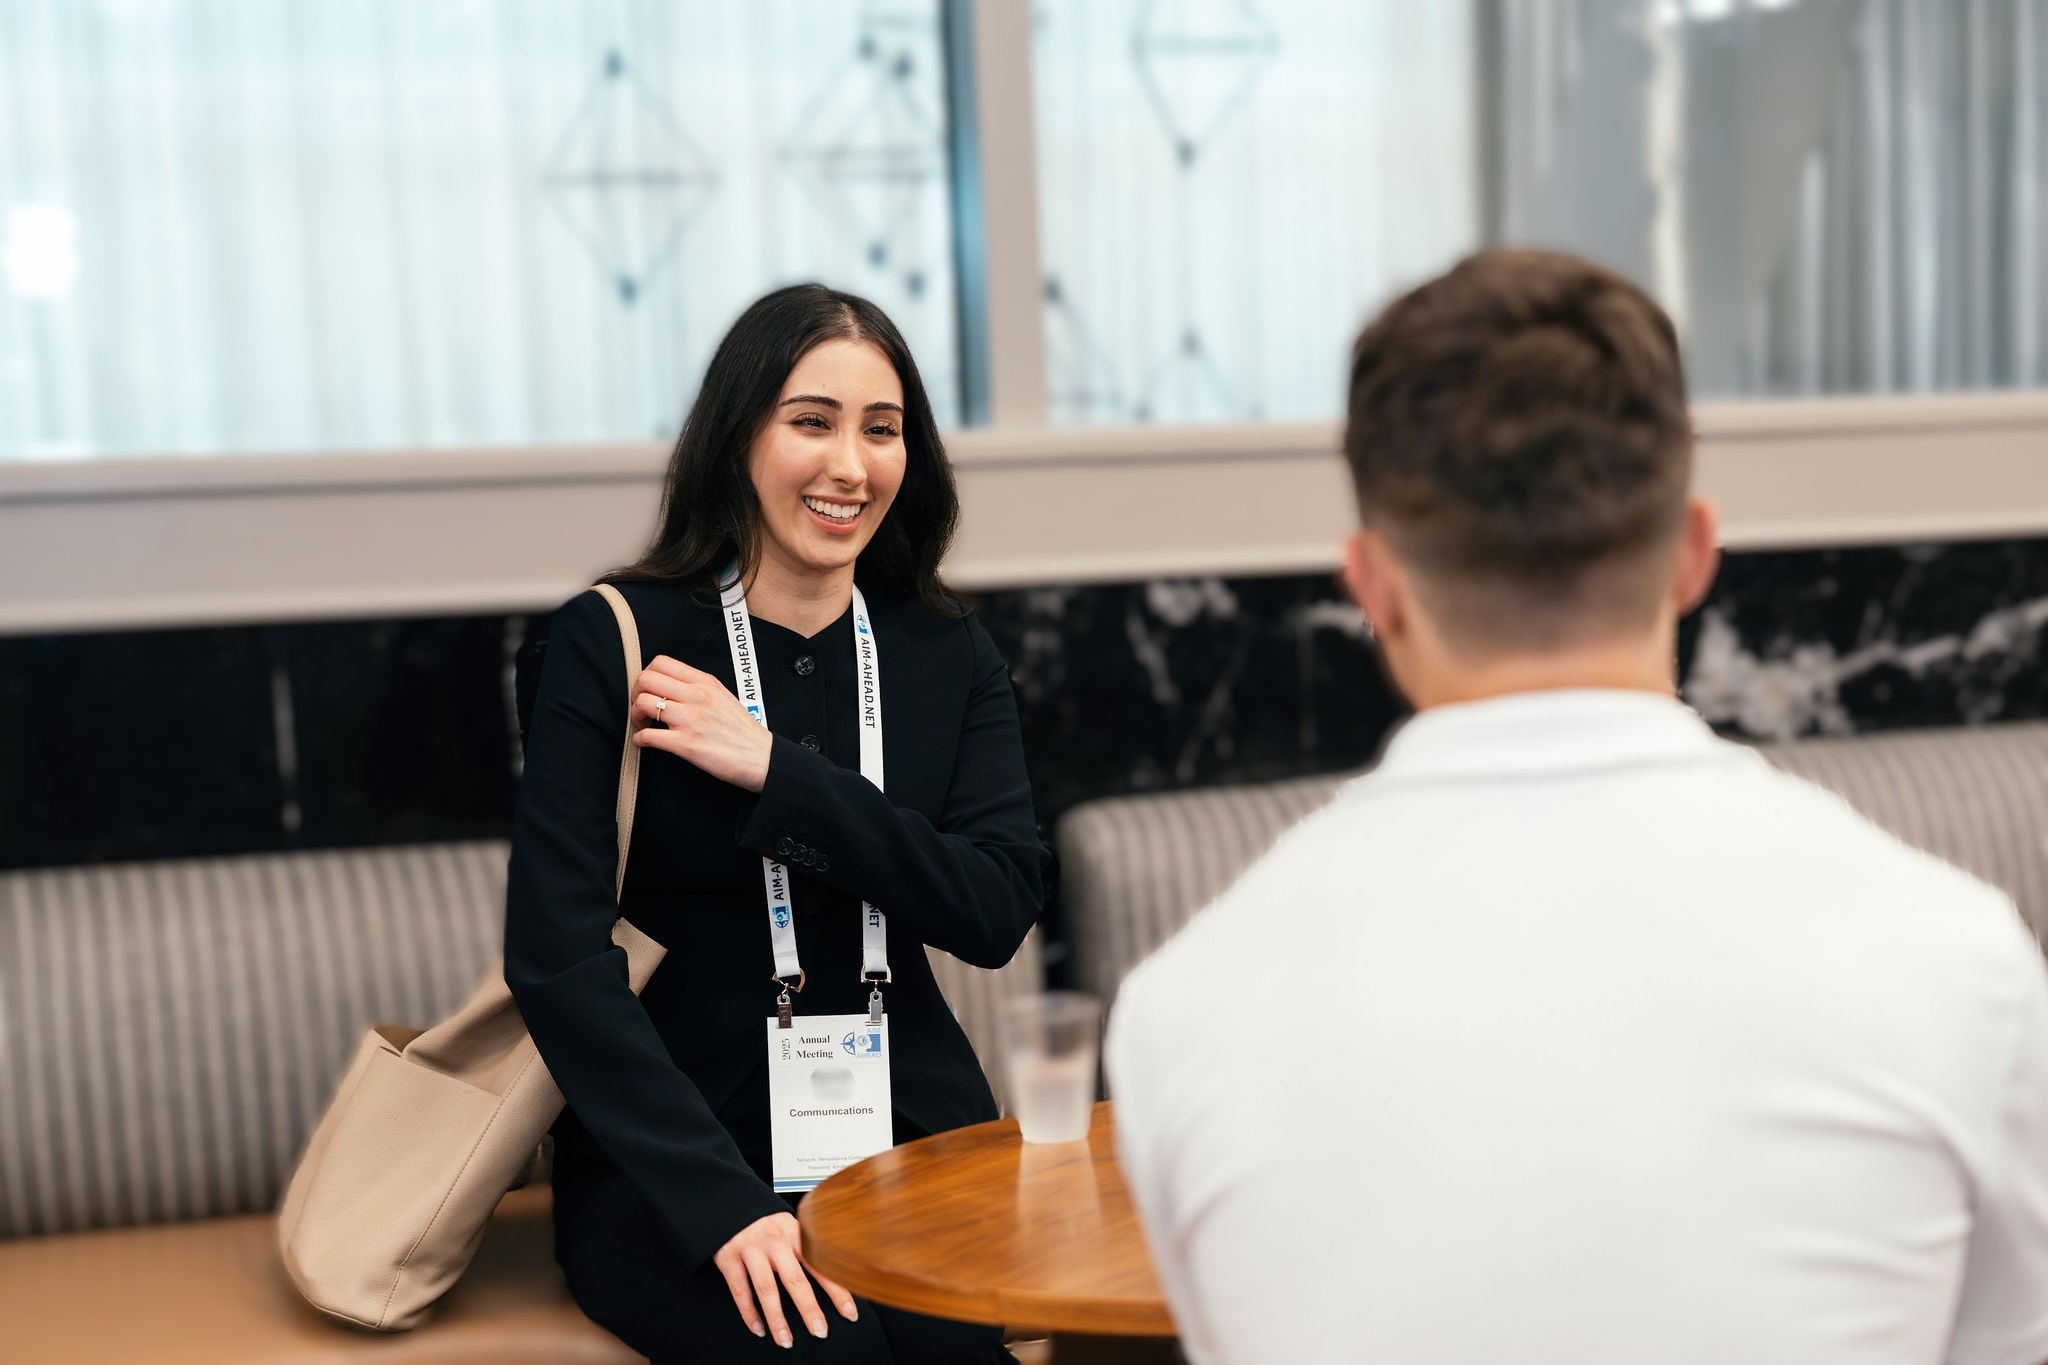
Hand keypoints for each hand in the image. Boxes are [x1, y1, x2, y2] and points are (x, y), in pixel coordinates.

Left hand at [630, 656, 774, 791]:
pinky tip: (646, 742)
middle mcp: (697, 696)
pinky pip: (649, 736)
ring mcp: (691, 720)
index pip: (661, 663)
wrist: (761, 757)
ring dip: (635, 715)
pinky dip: (640, 740)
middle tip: (642, 708)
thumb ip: (698, 687)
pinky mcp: (687, 744)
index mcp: (705, 682)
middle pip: (646, 679)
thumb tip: (671, 685)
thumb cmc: (742, 731)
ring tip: (645, 725)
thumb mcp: (723, 696)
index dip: (646, 675)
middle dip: (636, 694)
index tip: (649, 690)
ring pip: (644, 703)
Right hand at [711, 1212, 858, 1346]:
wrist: (730, 1205)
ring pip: (766, 1289)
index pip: (821, 1265)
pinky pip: (740, 1291)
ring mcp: (751, 1250)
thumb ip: (807, 1248)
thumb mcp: (790, 1227)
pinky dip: (749, 1314)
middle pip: (795, 1279)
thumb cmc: (765, 1222)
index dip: (837, 1290)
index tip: (849, 1312)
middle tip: (819, 1330)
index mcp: (795, 1234)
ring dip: (777, 1318)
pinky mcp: (729, 1258)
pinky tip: (758, 1329)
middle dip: (809, 1309)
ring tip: (785, 1339)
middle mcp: (775, 1242)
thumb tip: (834, 1276)